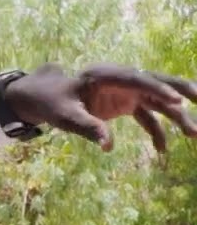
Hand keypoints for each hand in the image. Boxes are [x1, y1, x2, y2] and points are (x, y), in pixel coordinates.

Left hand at [5, 64, 196, 150]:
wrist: (43, 97)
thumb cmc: (51, 102)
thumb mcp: (64, 116)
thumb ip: (86, 127)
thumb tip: (107, 145)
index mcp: (104, 74)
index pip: (137, 79)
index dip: (158, 89)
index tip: (178, 102)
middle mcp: (120, 79)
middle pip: (157, 83)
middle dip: (181, 91)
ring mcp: (125, 91)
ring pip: (158, 102)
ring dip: (177, 116)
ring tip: (195, 134)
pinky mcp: (126, 103)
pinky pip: (147, 117)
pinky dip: (156, 131)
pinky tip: (162, 151)